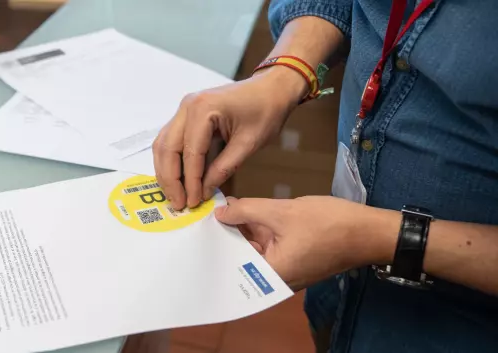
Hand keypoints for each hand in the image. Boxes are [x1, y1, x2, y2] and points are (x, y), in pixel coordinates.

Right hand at [153, 67, 307, 209]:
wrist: (271, 89)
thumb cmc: (266, 111)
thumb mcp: (249, 143)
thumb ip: (225, 167)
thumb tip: (205, 191)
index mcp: (204, 108)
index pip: (190, 153)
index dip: (190, 181)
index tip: (193, 203)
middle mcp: (188, 106)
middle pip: (167, 148)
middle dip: (171, 180)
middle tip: (178, 204)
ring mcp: (184, 109)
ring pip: (163, 145)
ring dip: (166, 172)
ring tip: (175, 195)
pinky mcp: (186, 115)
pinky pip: (170, 140)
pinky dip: (171, 161)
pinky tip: (177, 179)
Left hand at [215, 196, 397, 289]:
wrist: (370, 231)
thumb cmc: (330, 224)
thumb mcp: (282, 212)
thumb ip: (247, 211)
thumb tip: (221, 212)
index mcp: (270, 275)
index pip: (231, 263)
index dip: (215, 242)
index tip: (198, 225)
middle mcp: (275, 279)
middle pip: (241, 256)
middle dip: (227, 234)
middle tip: (206, 212)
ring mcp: (285, 270)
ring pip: (255, 249)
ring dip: (243, 230)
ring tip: (222, 208)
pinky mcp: (294, 259)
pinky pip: (269, 246)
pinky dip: (258, 231)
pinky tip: (245, 211)